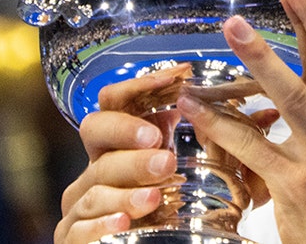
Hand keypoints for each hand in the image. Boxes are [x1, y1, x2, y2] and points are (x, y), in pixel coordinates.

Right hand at [54, 65, 188, 243]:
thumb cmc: (166, 208)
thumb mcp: (182, 171)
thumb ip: (194, 142)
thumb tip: (233, 108)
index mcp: (120, 144)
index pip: (114, 100)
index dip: (140, 85)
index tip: (176, 77)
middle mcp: (95, 167)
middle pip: (97, 134)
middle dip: (128, 134)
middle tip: (163, 150)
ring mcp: (80, 202)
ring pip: (94, 186)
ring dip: (125, 190)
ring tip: (154, 196)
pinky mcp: (72, 235)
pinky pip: (79, 227)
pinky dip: (101, 224)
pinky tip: (122, 223)